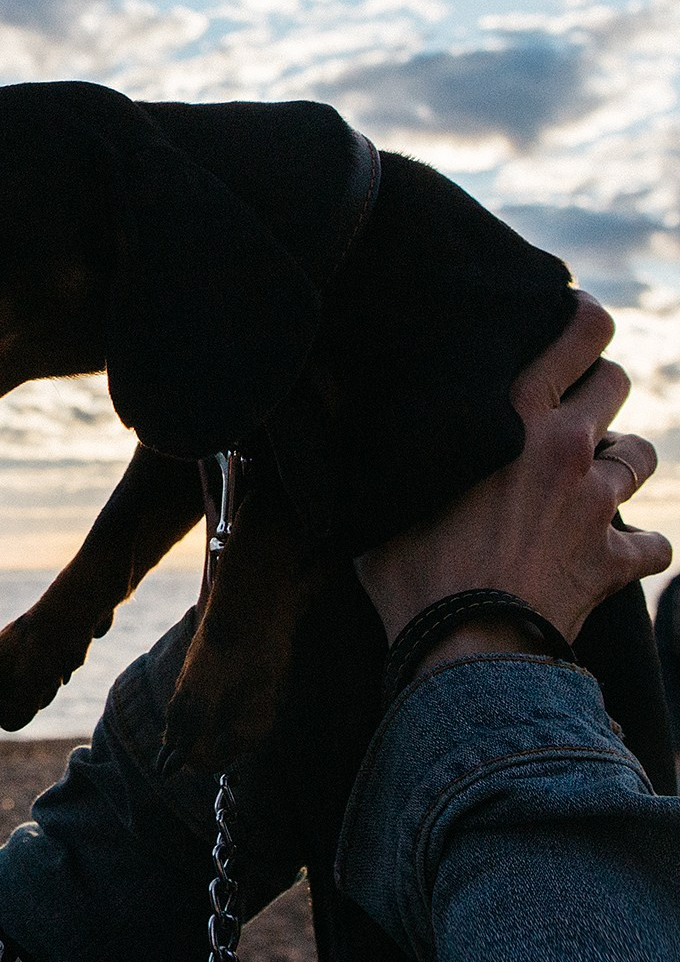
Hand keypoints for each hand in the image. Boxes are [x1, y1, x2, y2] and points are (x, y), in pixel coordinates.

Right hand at [355, 292, 670, 663]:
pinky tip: (614, 553)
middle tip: (568, 405)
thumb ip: (361, 429)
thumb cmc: (410, 564)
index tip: (572, 321)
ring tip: (590, 476)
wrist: (461, 642)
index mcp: (517, 414)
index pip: (581, 333)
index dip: (585, 319)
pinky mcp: (614, 559)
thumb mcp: (379, 486)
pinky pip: (653, 545)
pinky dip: (638, 548)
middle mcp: (568, 447)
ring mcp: (598, 504)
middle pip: (616, 382)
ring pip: (642, 455)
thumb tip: (315, 378)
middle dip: (599, 387)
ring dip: (620, 460)